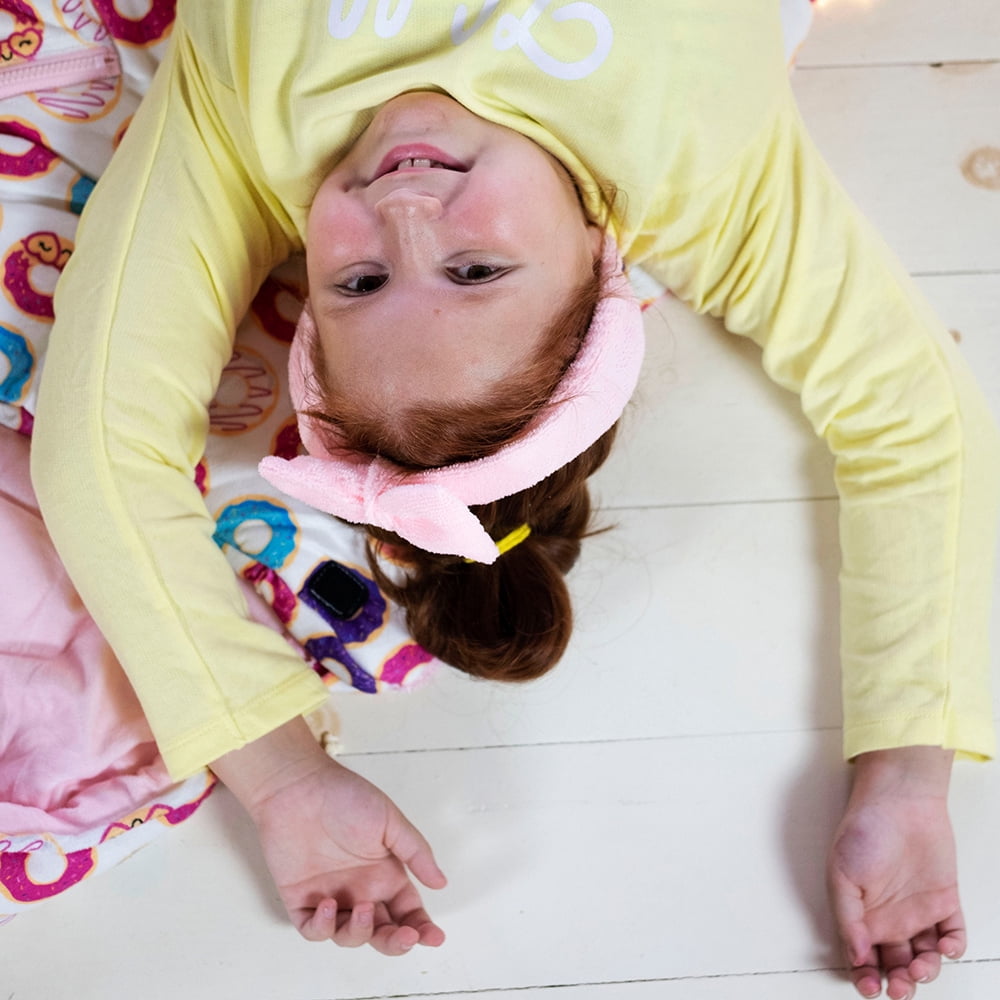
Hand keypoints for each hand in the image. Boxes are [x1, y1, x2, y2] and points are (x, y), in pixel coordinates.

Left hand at [212, 718, 446, 953]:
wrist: (298, 787)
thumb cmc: (346, 797)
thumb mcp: (390, 821)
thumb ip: (416, 853)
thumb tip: (441, 882)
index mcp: (386, 875)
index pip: (408, 912)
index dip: (422, 929)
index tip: (435, 938)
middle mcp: (361, 891)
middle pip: (383, 933)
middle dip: (396, 942)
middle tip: (404, 936)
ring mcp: (332, 898)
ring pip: (350, 937)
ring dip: (360, 933)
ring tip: (360, 908)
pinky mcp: (301, 900)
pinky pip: (313, 931)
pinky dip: (323, 928)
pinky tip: (328, 905)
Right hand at [827, 747, 963, 999]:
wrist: (900, 801)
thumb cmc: (864, 830)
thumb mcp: (841, 873)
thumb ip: (848, 917)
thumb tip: (857, 955)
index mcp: (862, 913)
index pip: (863, 957)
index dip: (865, 977)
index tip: (870, 988)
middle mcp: (890, 917)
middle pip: (896, 965)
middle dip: (899, 983)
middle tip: (900, 988)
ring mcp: (920, 911)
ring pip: (926, 957)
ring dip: (925, 971)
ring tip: (922, 968)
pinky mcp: (946, 902)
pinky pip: (954, 935)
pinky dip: (953, 948)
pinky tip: (945, 947)